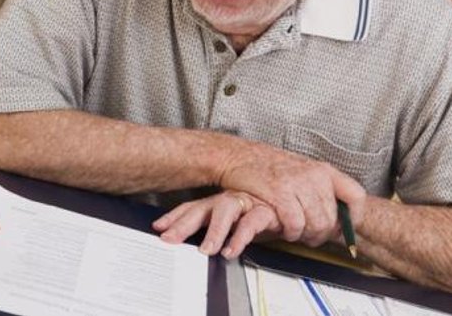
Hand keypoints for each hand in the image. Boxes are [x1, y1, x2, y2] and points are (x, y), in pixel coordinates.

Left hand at [153, 191, 280, 258]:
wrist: (292, 204)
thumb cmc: (260, 213)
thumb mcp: (234, 222)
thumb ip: (215, 230)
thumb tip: (194, 244)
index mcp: (218, 203)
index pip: (192, 208)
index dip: (174, 216)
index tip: (158, 227)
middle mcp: (228, 201)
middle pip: (201, 208)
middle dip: (183, 223)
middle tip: (169, 239)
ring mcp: (246, 203)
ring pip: (225, 210)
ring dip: (214, 231)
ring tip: (205, 250)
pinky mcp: (265, 210)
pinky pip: (251, 223)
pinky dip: (240, 238)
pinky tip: (231, 250)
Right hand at [216, 139, 366, 244]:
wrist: (237, 156)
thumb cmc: (267, 166)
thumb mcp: (301, 170)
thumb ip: (320, 188)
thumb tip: (339, 216)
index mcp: (322, 170)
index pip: (356, 195)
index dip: (354, 217)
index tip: (345, 228)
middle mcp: (313, 176)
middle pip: (332, 218)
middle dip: (321, 234)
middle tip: (310, 237)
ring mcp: (297, 184)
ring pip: (315, 224)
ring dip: (305, 235)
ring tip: (295, 232)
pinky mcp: (279, 194)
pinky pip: (294, 224)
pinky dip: (290, 232)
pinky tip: (283, 229)